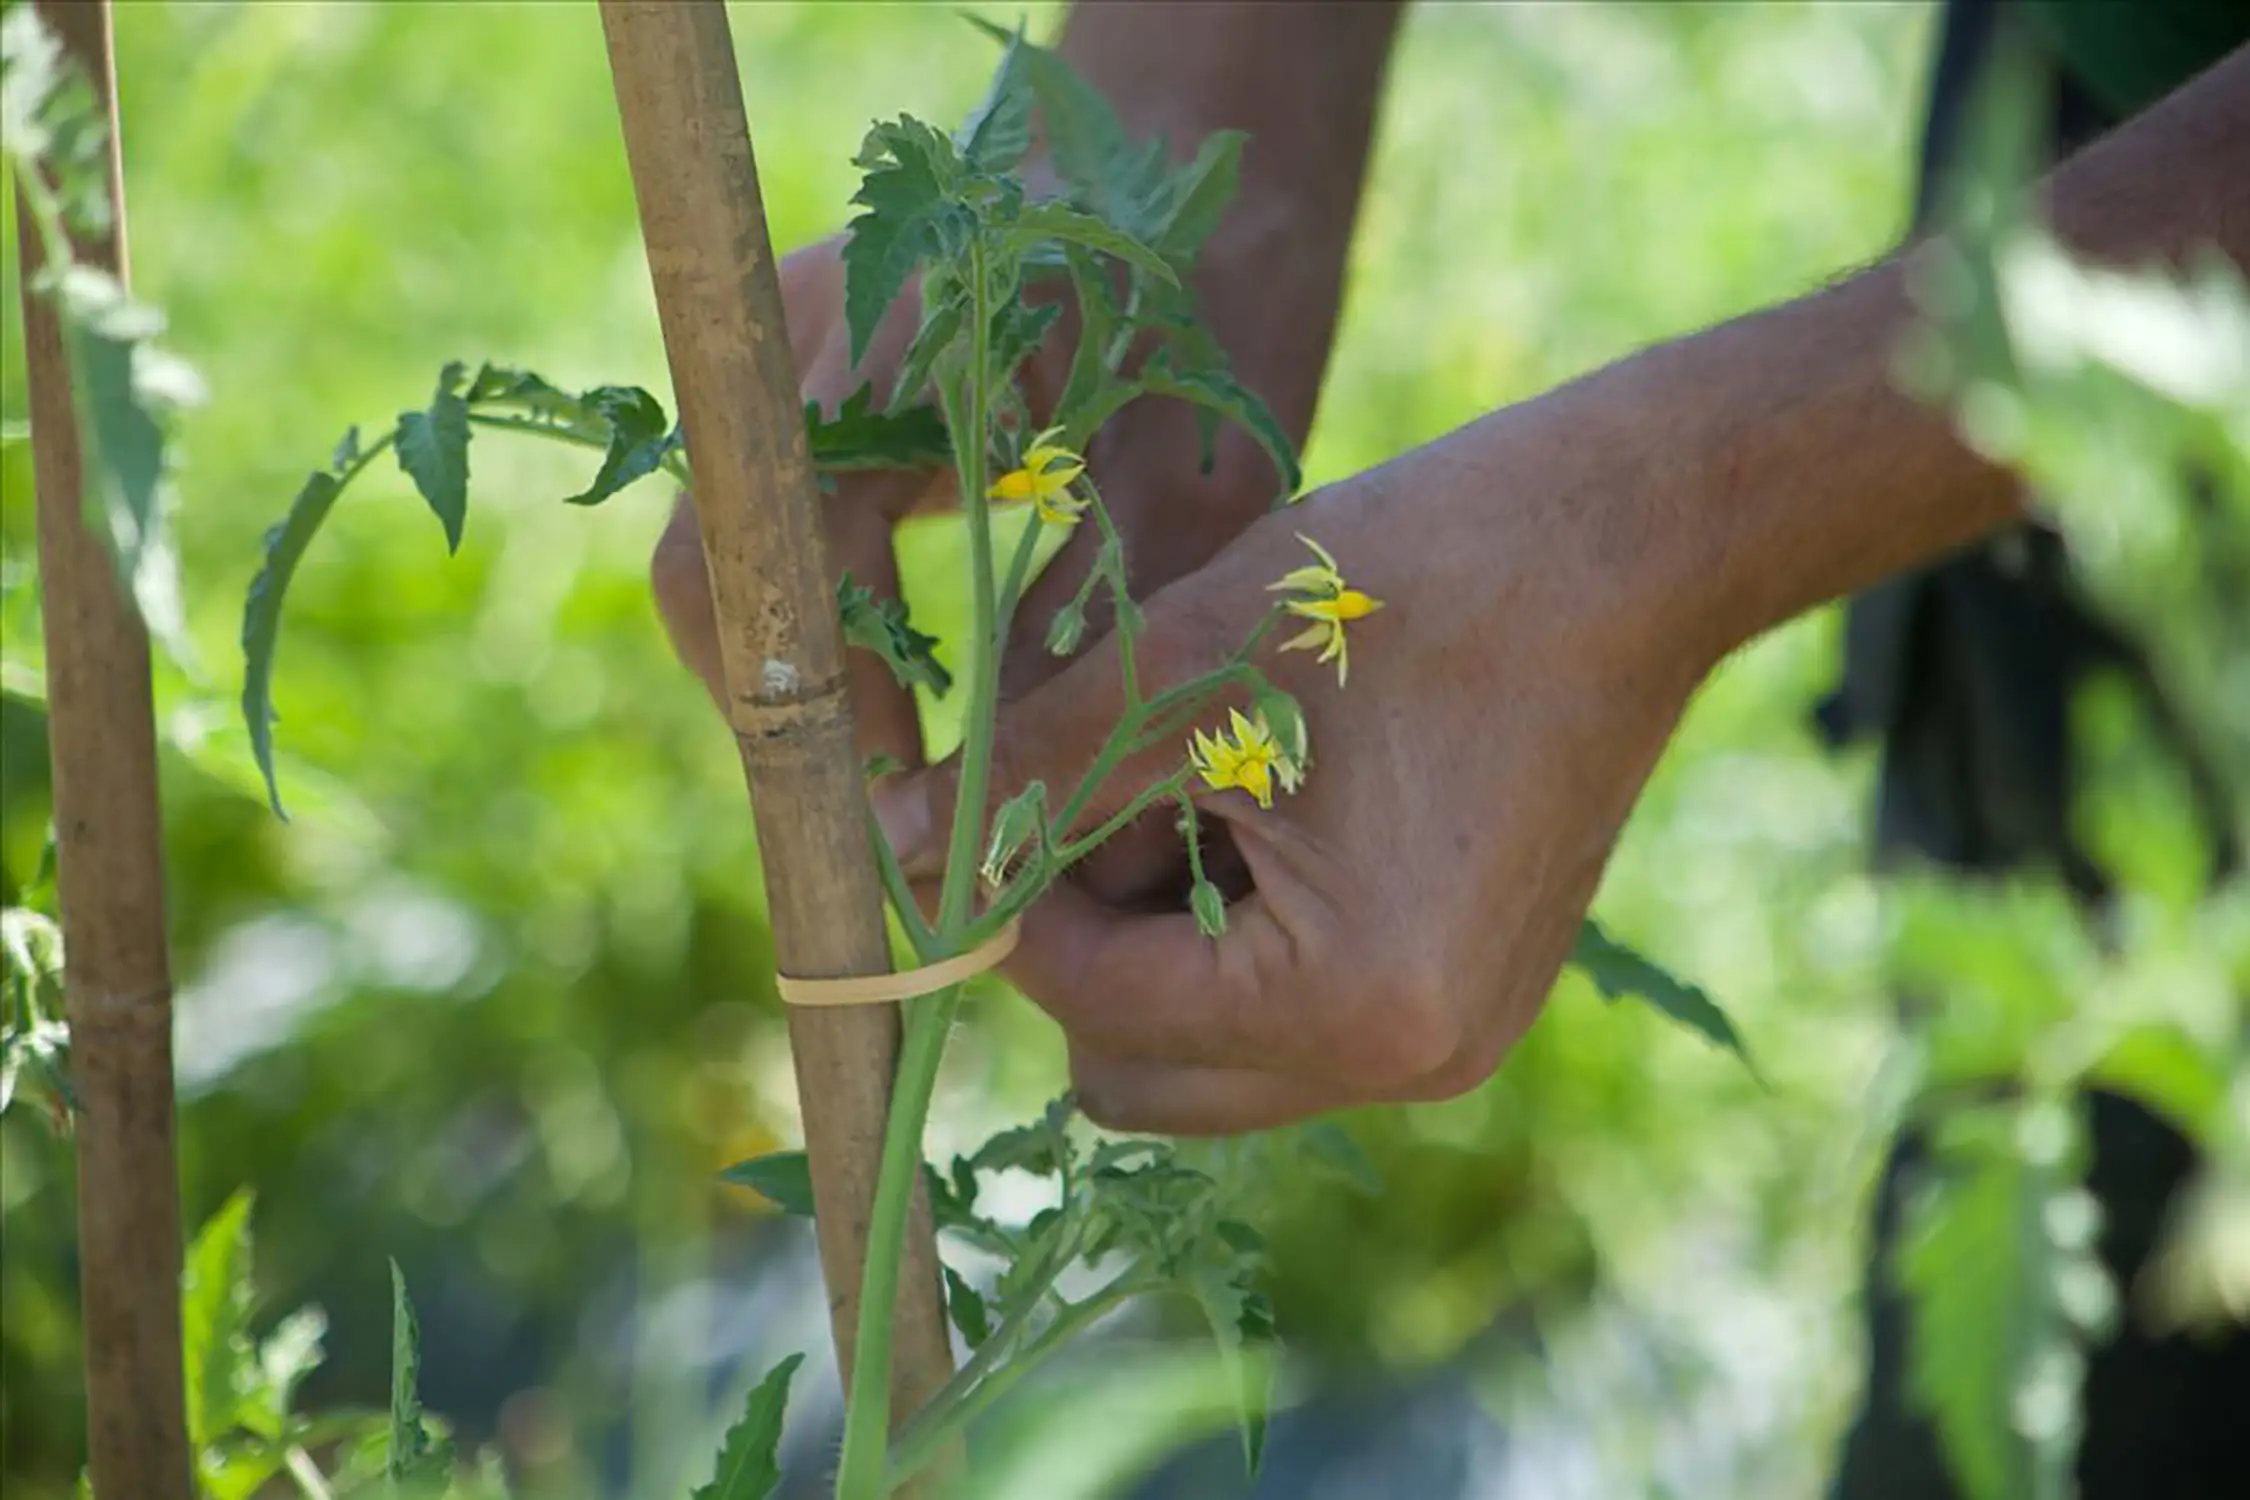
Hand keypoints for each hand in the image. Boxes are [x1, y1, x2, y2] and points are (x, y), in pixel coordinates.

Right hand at [650, 225, 1317, 763]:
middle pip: (721, 569)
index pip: (763, 567)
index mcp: (871, 341)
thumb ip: (1071, 652)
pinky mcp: (811, 385)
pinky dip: (831, 620)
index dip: (813, 711)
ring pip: (741, 560)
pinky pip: (782, 530)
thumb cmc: (1205, 326)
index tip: (889, 814)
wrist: (1200, 186)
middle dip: (794, 709)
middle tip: (883, 823)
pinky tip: (900, 699)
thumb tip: (989, 818)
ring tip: (895, 780)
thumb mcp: (1169, 503)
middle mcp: (792, 337)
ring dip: (807, 672)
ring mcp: (786, 356)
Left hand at [872, 386, 1721, 1135]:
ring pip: (1212, 1046)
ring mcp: (1449, 1042)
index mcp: (1353, 1004)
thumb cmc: (1417, 576)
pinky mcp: (1466, 998)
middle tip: (1105, 789)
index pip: (1098, 1010)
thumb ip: (1033, 771)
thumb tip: (888, 847)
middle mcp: (1409, 1063)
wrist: (1630, 539)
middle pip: (1146, 1073)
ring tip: (1206, 768)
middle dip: (1089, 941)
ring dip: (1162, 930)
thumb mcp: (1190, 663)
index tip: (984, 798)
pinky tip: (1269, 793)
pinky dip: (1240, 925)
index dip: (1010, 902)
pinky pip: (1293, 1010)